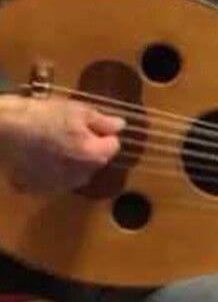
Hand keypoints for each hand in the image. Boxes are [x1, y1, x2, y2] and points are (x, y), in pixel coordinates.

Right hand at [0, 95, 124, 192]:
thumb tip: (121, 126)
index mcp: (95, 156)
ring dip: (71, 161)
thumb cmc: (42, 116)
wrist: (1, 131)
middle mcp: (82, 176)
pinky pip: (55, 180)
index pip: (113, 146)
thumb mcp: (78, 111)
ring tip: (51, 143)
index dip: (103, 133)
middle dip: (88, 148)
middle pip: (95, 160)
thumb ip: (104, 121)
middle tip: (67, 131)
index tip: (88, 125)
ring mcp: (60, 186)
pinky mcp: (40, 190)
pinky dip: (52, 171)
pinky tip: (39, 156)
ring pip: (76, 171)